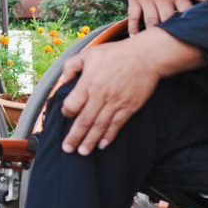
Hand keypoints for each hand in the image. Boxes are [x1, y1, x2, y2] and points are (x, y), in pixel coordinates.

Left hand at [58, 37, 159, 154]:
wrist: (145, 57)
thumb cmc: (115, 54)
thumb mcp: (88, 54)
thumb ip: (71, 66)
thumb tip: (62, 81)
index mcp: (88, 83)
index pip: (72, 105)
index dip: (66, 112)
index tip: (65, 115)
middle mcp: (100, 96)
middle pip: (84, 120)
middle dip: (75, 137)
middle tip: (67, 149)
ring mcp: (116, 103)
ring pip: (100, 126)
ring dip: (91, 141)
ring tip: (83, 152)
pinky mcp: (129, 107)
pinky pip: (117, 125)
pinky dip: (109, 136)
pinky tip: (103, 145)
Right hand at [125, 0, 207, 34]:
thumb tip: (206, 0)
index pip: (186, 12)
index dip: (188, 22)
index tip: (189, 30)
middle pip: (167, 21)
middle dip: (171, 32)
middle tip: (173, 40)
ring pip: (150, 21)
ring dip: (153, 33)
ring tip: (157, 42)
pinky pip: (133, 17)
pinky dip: (133, 28)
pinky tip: (136, 37)